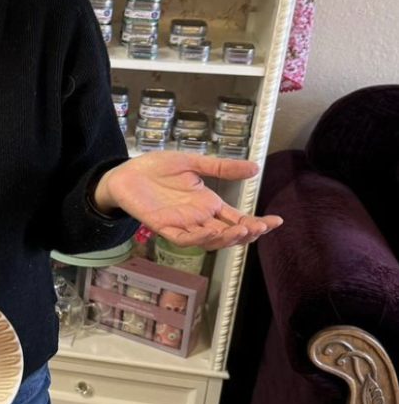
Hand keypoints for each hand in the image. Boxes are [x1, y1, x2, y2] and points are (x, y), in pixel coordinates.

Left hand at [94, 151, 282, 249]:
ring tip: (243, 231)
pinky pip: (184, 239)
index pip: (237, 218)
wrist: (124, 172)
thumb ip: (220, 168)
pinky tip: (212, 232)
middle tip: (262, 228)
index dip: (257, 223)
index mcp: (207, 203)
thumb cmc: (155, 168)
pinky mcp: (164, 227)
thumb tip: (255, 167)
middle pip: (228, 233)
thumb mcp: (192, 163)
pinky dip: (199, 238)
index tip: (277, 221)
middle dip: (247, 233)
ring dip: (226, 238)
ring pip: (209, 240)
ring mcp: (182, 224)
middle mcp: (198, 217)